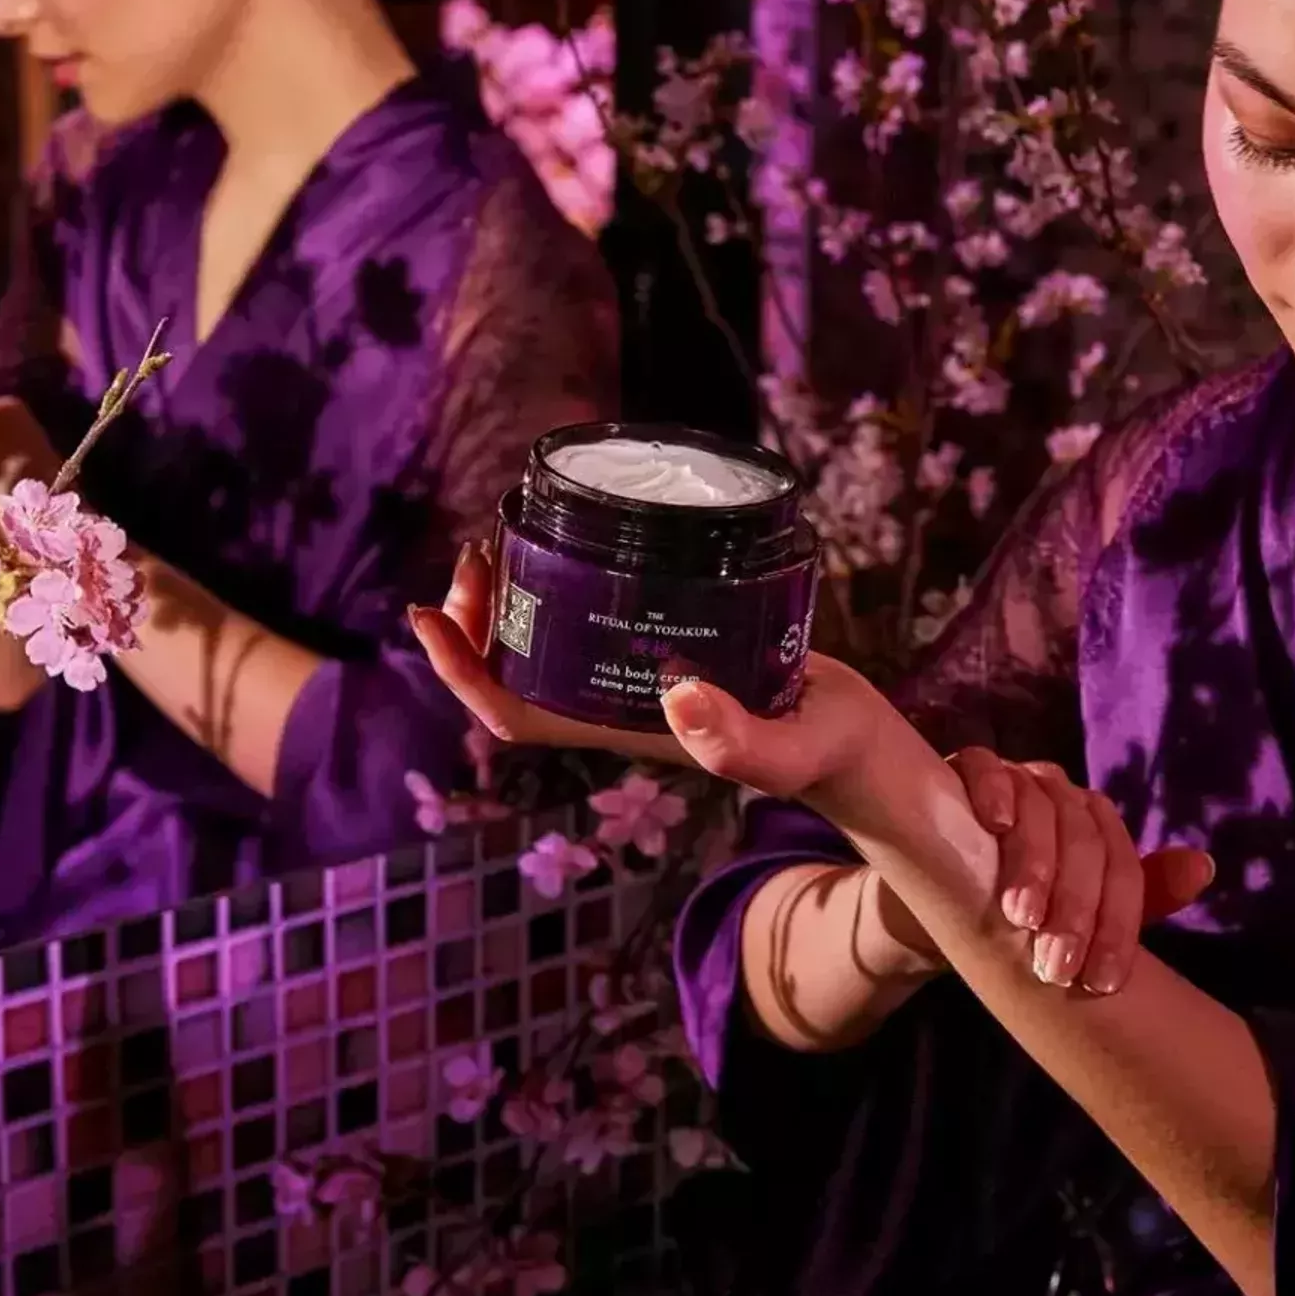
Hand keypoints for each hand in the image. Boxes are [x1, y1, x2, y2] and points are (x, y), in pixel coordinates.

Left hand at [409, 542, 940, 799]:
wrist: (864, 754)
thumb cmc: (828, 755)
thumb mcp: (792, 751)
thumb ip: (741, 743)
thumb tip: (680, 699)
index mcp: (626, 732)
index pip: (516, 712)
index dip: (462, 670)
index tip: (430, 612)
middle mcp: (619, 705)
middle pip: (515, 674)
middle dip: (476, 619)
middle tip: (475, 551)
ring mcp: (643, 680)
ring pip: (546, 646)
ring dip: (512, 600)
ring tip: (504, 540)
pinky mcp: (675, 648)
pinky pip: (594, 620)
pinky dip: (566, 583)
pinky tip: (577, 542)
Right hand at [954, 749, 1211, 993]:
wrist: (932, 908)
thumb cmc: (1012, 914)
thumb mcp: (1073, 920)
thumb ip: (1136, 901)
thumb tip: (1205, 868)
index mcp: (1095, 829)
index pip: (1123, 868)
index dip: (1117, 926)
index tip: (1101, 982)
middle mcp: (1062, 796)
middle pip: (1086, 840)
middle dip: (1075, 906)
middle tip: (1055, 964)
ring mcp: (1015, 777)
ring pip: (1042, 805)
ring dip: (1035, 860)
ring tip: (1020, 915)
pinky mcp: (964, 770)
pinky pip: (986, 765)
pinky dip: (995, 790)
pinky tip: (994, 825)